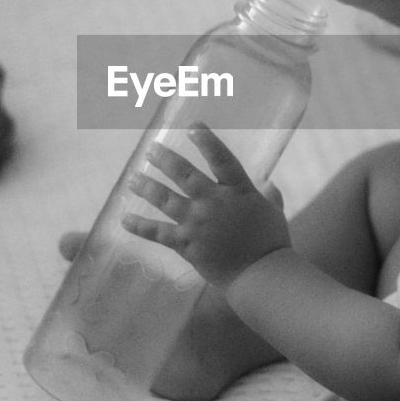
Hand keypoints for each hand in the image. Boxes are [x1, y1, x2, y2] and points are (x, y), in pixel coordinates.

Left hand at [123, 123, 290, 288]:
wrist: (260, 274)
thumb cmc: (271, 242)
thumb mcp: (274, 212)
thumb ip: (270, 195)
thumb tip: (269, 183)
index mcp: (239, 190)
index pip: (221, 158)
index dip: (206, 140)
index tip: (192, 126)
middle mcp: (214, 202)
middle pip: (184, 174)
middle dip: (165, 159)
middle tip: (151, 149)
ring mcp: (197, 222)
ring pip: (165, 199)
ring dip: (146, 186)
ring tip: (132, 178)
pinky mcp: (186, 244)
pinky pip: (157, 232)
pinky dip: (140, 226)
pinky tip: (124, 219)